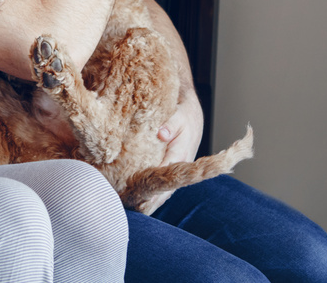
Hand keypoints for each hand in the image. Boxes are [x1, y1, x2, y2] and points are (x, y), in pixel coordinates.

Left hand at [146, 91, 203, 212]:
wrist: (192, 117)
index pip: (166, 175)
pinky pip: (163, 184)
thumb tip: (161, 134)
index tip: (142, 196)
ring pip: (164, 189)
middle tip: (134, 209)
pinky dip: (154, 192)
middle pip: (165, 188)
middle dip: (151, 199)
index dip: (154, 186)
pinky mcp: (172, 168)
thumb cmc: (184, 116)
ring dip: (152, 199)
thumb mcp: (178, 116)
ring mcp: (176, 169)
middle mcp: (179, 166)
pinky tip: (141, 201)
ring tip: (135, 210)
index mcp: (180, 154)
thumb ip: (170, 124)